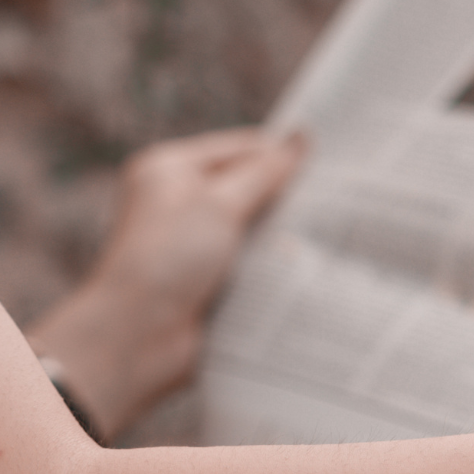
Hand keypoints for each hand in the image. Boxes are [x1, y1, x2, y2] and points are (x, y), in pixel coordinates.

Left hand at [27, 128, 302, 439]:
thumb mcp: (220, 203)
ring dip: (280, 234)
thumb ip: (266, 172)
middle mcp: (179, 203)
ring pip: (253, 228)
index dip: (281, 154)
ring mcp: (194, 244)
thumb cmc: (168, 257)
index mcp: (170, 170)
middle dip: (284, 196)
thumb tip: (302, 137)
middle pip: (248, 187)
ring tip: (322, 234)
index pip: (239, 148)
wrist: (139, 336)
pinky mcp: (208, 281)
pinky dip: (271, 264)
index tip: (330, 162)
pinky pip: (251, 263)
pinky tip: (302, 265)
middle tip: (334, 198)